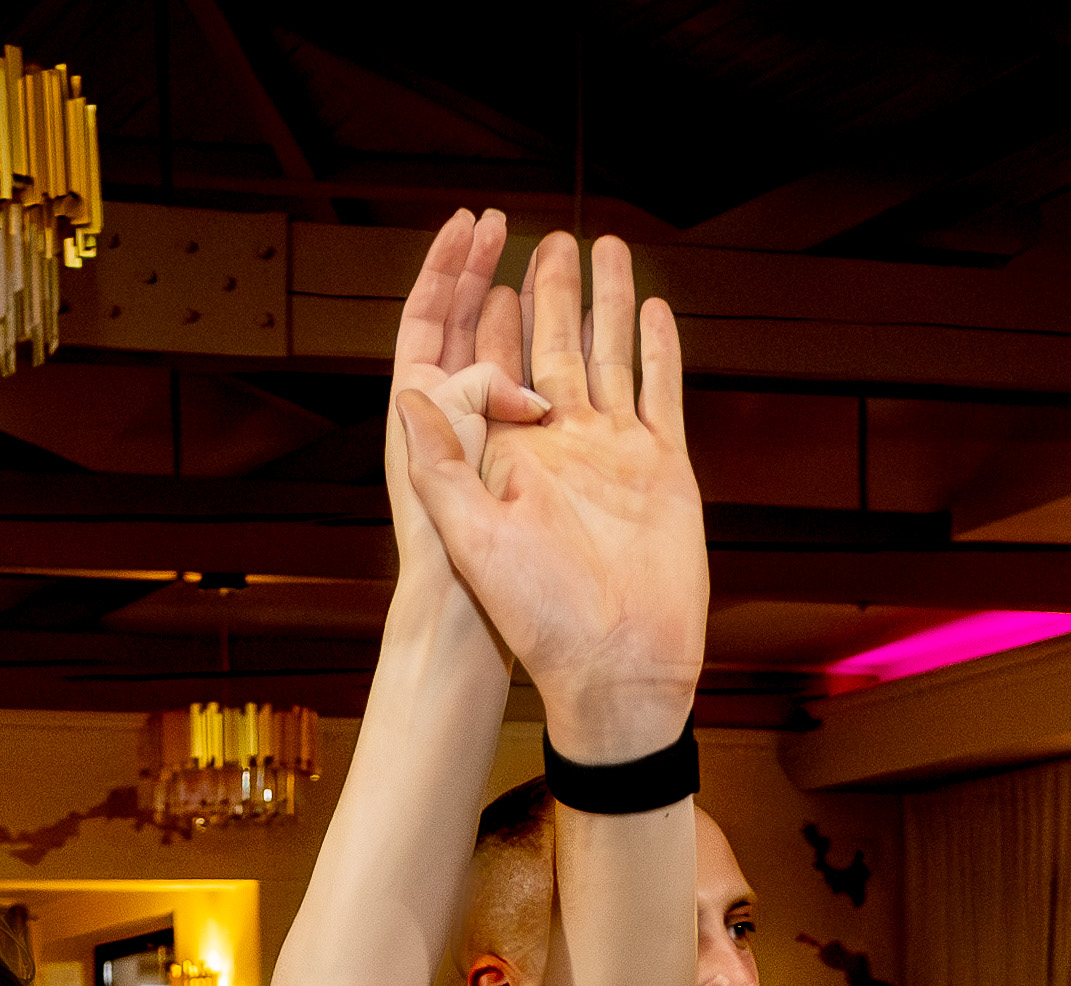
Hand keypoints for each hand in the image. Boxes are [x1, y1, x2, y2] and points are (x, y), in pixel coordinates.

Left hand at [393, 230, 703, 758]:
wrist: (615, 667)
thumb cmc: (537, 615)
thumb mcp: (470, 532)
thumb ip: (441, 458)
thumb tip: (411, 389)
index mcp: (502, 452)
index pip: (479, 356)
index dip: (474, 296)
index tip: (478, 240)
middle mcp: (554, 444)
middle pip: (542, 341)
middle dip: (542, 285)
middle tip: (541, 234)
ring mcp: (610, 451)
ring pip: (603, 352)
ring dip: (601, 301)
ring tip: (602, 248)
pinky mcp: (660, 465)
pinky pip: (658, 389)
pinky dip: (658, 348)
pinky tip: (655, 309)